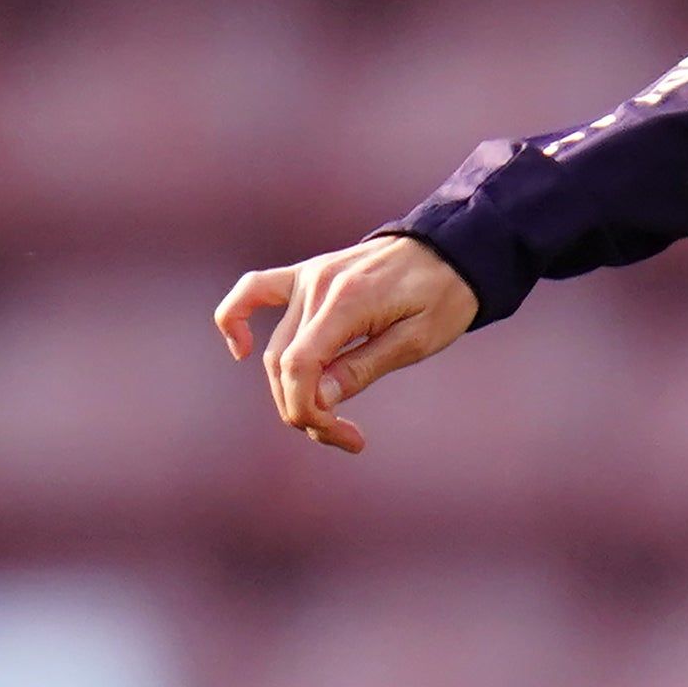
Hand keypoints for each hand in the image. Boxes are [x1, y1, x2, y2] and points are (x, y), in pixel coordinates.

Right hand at [214, 237, 476, 454]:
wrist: (451, 249)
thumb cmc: (444, 295)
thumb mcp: (418, 339)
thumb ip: (364, 367)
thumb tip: (319, 399)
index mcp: (348, 302)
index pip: (299, 365)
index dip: (307, 409)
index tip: (342, 436)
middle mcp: (317, 285)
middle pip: (284, 362)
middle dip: (307, 410)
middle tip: (349, 438)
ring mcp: (308, 277)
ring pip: (276, 345)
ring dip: (291, 389)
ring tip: (331, 419)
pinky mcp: (306, 273)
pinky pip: (254, 291)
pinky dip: (236, 318)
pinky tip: (242, 350)